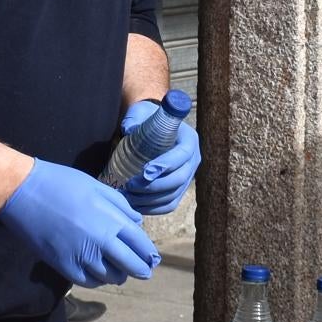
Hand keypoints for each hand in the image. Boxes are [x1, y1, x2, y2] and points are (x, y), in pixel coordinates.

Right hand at [0, 160, 160, 286]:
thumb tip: (136, 222)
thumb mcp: (96, 187)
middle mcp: (100, 243)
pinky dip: (98, 280)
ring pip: (110, 277)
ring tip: (120, 272)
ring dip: (119, 275)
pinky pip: (89, 281)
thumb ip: (120, 206)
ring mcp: (81, 257)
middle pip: (130, 265)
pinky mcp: (64, 267)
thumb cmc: (61, 183)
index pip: (140, 245)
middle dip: (140, 270)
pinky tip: (99, 274)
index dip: (149, 254)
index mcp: (111, 220)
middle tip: (143, 271)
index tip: (152, 259)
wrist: (24, 193)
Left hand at [112, 101, 200, 216]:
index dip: (166, 164)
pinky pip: (169, 204)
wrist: (152, 130)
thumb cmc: (146, 119)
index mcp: (188, 139)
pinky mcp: (179, 190)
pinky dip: (153, 208)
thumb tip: (129, 129)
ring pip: (173, 195)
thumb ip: (134, 118)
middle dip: (154, 186)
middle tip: (130, 185)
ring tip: (128, 195)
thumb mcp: (141, 112)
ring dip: (150, 199)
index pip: (183, 154)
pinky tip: (135, 204)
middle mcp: (192, 159)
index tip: (145, 171)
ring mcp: (187, 177)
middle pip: (179, 179)